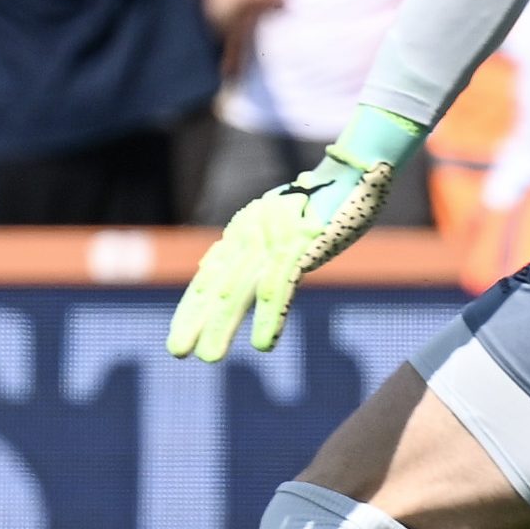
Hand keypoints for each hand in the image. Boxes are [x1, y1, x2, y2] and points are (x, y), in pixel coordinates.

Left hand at [169, 123, 414, 360]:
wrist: (353, 172)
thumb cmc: (321, 200)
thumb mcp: (279, 223)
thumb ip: (254, 245)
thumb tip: (219, 265)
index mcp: (245, 230)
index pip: (211, 273)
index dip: (193, 305)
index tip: (179, 332)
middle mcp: (251, 233)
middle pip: (217, 284)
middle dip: (195, 319)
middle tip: (176, 351)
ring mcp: (273, 239)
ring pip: (240, 289)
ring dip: (223, 325)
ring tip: (208, 356)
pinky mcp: (299, 245)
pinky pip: (280, 286)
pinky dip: (270, 317)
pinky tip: (262, 343)